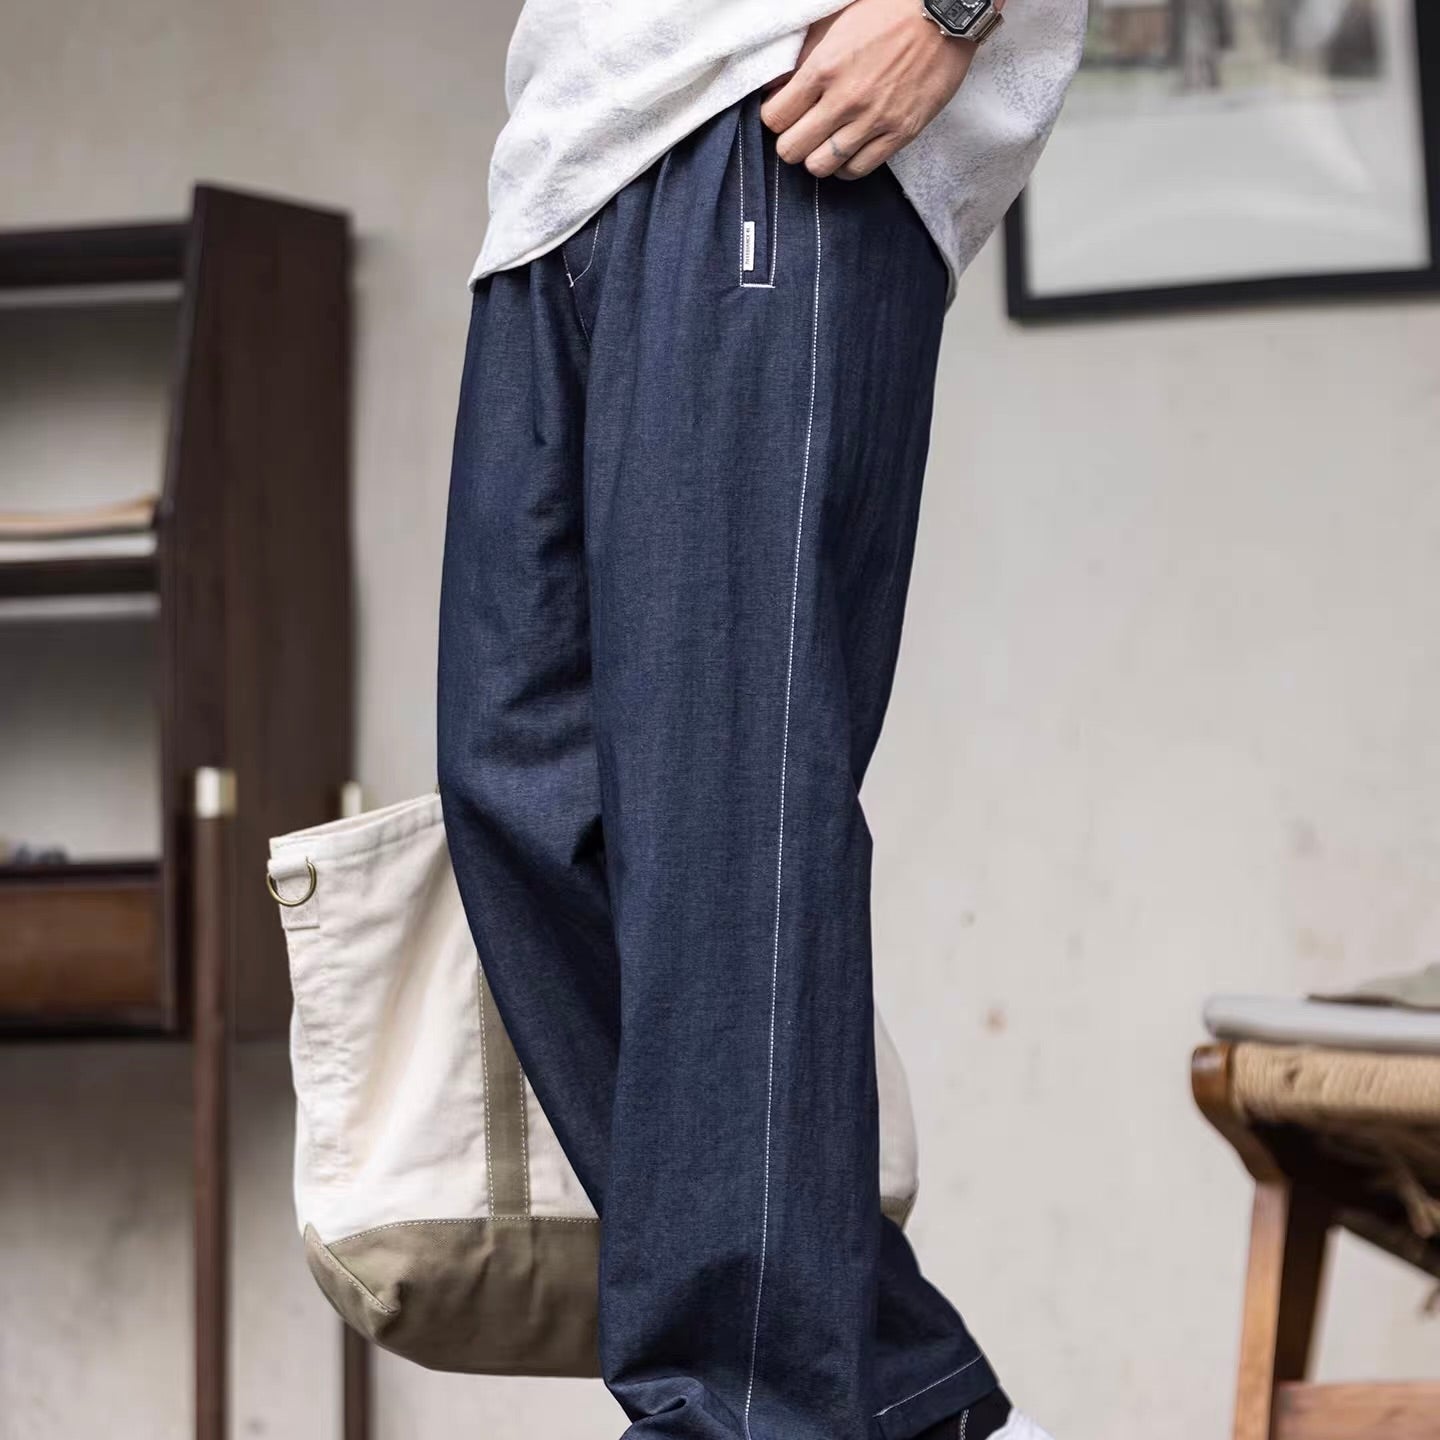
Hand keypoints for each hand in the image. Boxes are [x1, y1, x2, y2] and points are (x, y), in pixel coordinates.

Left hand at [761, 0, 992, 179]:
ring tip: (825, 143)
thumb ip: (803, 56)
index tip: (782, 114)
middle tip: (801, 132)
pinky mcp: (899, 133)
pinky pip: (858, 169)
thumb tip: (777, 87)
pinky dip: (847, 166)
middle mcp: (845, 99)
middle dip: (790, 143)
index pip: (774, 118)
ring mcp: (873, 120)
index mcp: (823, 68)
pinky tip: (848, 151)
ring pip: (821, 166)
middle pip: (791, 150)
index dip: (773, 119)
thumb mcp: (834, 23)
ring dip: (817, 157)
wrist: (942, 14)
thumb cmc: (887, 12)